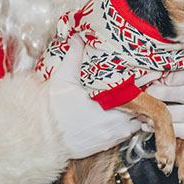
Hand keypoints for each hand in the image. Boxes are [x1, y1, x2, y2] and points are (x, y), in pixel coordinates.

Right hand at [49, 36, 143, 158]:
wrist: (39, 136)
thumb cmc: (50, 108)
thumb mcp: (63, 77)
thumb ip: (75, 55)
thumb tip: (78, 37)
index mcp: (107, 104)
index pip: (137, 95)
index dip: (143, 86)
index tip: (145, 79)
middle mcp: (114, 123)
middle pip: (141, 111)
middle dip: (141, 101)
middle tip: (141, 90)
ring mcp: (111, 137)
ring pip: (135, 125)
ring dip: (135, 115)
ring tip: (132, 103)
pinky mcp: (105, 146)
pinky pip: (125, 137)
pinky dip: (126, 127)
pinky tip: (119, 117)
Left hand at [144, 67, 183, 146]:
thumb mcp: (183, 84)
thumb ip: (168, 79)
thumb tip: (147, 79)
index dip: (175, 76)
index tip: (161, 78)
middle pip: (182, 93)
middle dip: (161, 92)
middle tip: (146, 92)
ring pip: (177, 114)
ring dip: (158, 112)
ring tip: (144, 109)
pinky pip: (177, 130)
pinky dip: (160, 127)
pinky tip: (149, 124)